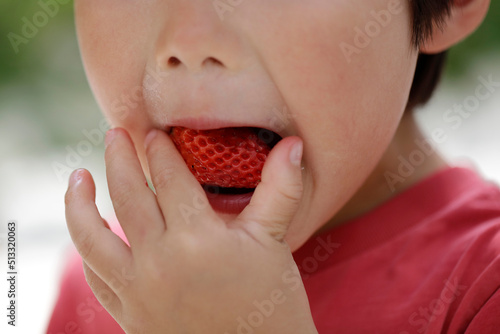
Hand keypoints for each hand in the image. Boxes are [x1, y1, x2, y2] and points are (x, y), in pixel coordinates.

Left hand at [64, 127, 316, 333]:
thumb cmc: (271, 304)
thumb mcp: (273, 243)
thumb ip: (280, 188)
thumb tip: (295, 144)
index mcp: (198, 239)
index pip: (170, 180)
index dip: (162, 151)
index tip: (156, 132)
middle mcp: (160, 261)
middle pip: (128, 196)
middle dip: (120, 158)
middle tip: (116, 133)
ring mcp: (139, 290)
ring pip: (92, 236)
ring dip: (79, 202)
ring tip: (76, 175)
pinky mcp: (129, 314)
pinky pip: (96, 275)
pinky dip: (87, 249)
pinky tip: (88, 232)